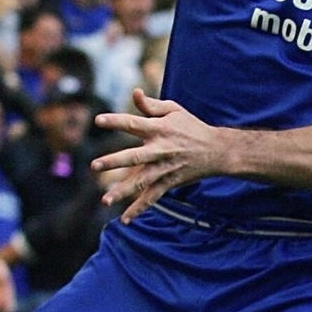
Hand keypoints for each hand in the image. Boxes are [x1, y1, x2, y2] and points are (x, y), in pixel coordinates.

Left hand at [93, 89, 222, 221]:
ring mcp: (164, 169)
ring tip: (105, 199)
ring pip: (141, 182)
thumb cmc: (191, 127)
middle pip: (134, 157)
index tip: (98, 120)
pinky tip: (125, 219)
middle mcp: (160, 150)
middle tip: (94, 166)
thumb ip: (150, 105)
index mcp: (159, 129)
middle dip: (114, 161)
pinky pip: (152, 197)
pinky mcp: (169, 182)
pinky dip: (139, 208)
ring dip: (123, 191)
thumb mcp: (173, 110)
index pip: (134, 124)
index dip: (116, 121)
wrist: (216, 151)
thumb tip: (134, 92)